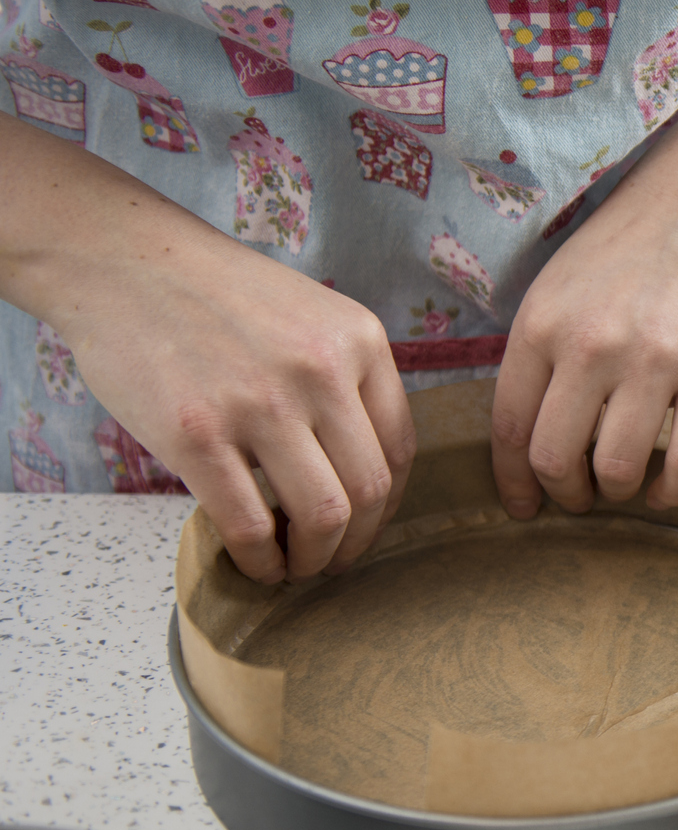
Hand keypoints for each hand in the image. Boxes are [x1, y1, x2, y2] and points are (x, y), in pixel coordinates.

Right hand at [0, 115, 414, 584]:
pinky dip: (260, 560)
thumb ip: (343, 378)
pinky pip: (250, 523)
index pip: (400, 447)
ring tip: (296, 567)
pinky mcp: (198, 434)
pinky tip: (256, 564)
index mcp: (360, 341)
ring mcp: (261, 403)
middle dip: (356, 541)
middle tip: (333, 560)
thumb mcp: (309, 315)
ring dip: (314, 558)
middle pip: (370, 489)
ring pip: (323, 515)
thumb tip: (360, 467)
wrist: (124, 262)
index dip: (387, 503)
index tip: (366, 523)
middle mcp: (322, 371)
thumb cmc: (214, 295)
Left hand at [490, 106, 677, 515]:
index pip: (509, 426)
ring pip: (620, 468)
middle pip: (557, 458)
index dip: (512, 480)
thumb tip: (530, 437)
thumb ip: (543, 351)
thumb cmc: (637, 240)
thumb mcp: (563, 283)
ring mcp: (658, 357)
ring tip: (627, 483)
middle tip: (581, 498)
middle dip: (566, 494)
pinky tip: (669, 489)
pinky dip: (674, 492)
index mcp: (543, 322)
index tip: (522, 506)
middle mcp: (593, 343)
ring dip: (620, 491)